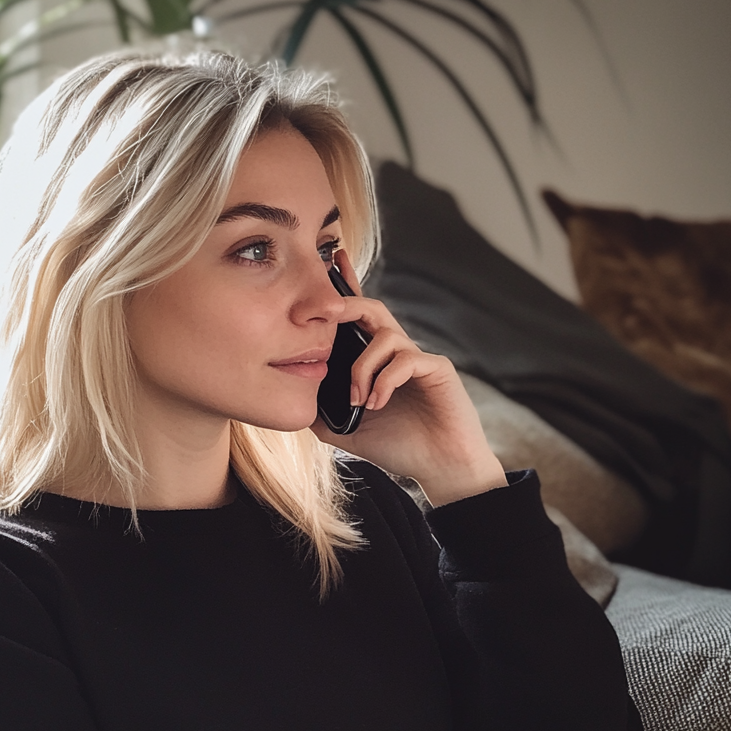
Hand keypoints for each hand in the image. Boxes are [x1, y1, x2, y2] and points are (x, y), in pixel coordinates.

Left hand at [312, 251, 506, 507]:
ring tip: (357, 399)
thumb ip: (321, 409)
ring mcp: (418, 358)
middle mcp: (397, 351)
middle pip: (372, 309)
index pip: (358, 316)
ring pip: (385, 335)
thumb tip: (292, 396)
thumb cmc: (397, 446)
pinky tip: (378, 403)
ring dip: (362, 366)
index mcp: (376, 360)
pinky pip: (406, 359)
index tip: (328, 262)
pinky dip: (385, 380)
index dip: (345, 286)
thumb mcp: (344, 429)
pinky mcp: (438, 369)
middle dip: (345, 304)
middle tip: (324, 313)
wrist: (438, 468)